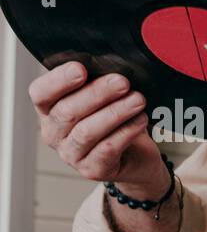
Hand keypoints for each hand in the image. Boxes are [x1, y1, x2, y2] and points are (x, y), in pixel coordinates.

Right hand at [29, 62, 165, 196]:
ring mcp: (71, 155)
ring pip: (87, 131)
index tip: (81, 68)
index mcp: (49, 110)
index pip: (40, 93)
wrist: (136, 158)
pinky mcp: (92, 170)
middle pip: (68, 111)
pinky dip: (127, 131)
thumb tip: (110, 61)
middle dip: (98, 93)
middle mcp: (53, 133)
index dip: (58, 80)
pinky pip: (108, 148)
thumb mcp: (103, 98)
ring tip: (138, 100)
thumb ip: (97, 82)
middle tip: (122, 81)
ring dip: (115, 112)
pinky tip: (141, 119)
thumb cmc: (115, 121)